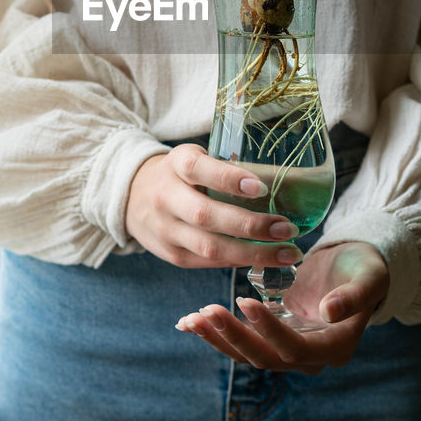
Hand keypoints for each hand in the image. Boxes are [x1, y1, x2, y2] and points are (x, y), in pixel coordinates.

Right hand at [125, 143, 302, 267]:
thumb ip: (225, 166)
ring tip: (287, 252)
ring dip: (253, 253)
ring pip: (210, 247)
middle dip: (251, 226)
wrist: (133, 196)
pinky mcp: (172, 256)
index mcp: (177, 165)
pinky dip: (239, 261)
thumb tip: (283, 178)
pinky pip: (209, 263)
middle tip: (287, 228)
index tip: (262, 187)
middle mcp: (167, 198)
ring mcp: (166, 230)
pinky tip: (264, 260)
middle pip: (207, 216)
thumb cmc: (180, 174)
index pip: (200, 170)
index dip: (229, 179)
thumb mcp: (194, 157)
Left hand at [175, 242, 388, 373]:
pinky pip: (243, 342)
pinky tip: (191, 321)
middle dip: (234, 337)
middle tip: (206, 311)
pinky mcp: (273, 338)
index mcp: (336, 347)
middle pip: (267, 358)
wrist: (357, 269)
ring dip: (219, 338)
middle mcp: (311, 358)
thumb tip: (329, 312)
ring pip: (250, 355)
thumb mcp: (368, 277)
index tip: (245, 301)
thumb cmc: (366, 269)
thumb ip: (353, 296)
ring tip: (191, 319)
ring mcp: (290, 350)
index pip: (296, 348)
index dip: (269, 330)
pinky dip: (218, 333)